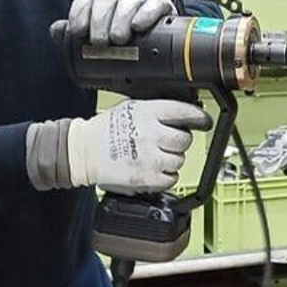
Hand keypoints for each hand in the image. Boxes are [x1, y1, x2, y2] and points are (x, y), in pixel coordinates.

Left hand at [66, 0, 173, 44]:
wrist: (161, 40)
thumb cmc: (127, 38)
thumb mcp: (101, 36)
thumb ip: (78, 33)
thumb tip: (56, 30)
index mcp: (102, 0)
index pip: (86, 0)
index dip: (79, 15)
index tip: (78, 32)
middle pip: (105, 0)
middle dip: (99, 22)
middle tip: (100, 42)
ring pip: (127, 2)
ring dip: (120, 21)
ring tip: (118, 39)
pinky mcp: (161, 6)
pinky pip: (152, 5)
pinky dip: (145, 15)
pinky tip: (138, 26)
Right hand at [67, 100, 211, 192]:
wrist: (82, 151)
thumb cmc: (105, 129)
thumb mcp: (130, 108)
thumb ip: (156, 110)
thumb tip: (184, 114)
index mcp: (147, 112)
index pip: (184, 112)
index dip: (199, 117)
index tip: (204, 121)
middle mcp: (150, 133)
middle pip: (185, 140)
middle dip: (179, 142)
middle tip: (167, 142)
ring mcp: (149, 157)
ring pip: (179, 160)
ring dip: (171, 160)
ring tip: (154, 156)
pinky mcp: (146, 177)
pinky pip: (170, 179)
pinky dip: (165, 176)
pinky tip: (153, 169)